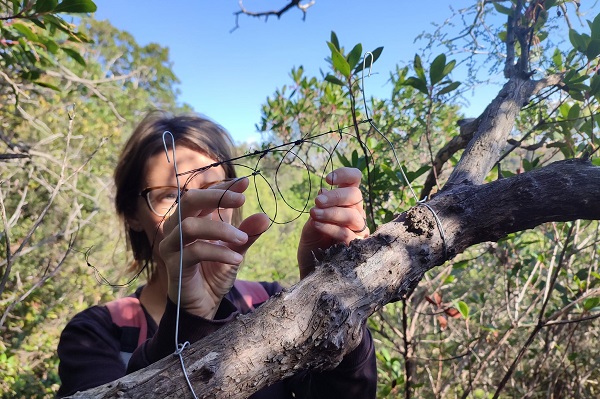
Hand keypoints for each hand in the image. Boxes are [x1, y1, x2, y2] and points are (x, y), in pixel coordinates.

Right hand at [159, 177, 269, 317]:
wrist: (202, 304)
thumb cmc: (215, 272)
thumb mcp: (236, 249)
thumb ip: (248, 233)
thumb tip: (265, 216)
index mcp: (193, 218)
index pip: (205, 194)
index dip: (224, 186)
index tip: (246, 182)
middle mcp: (177, 227)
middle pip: (189, 200)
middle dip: (216, 196)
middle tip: (241, 200)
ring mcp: (172, 245)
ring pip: (190, 225)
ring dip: (220, 229)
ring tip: (243, 239)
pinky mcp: (174, 264)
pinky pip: (195, 251)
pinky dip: (219, 252)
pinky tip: (237, 259)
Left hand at [297, 167, 368, 278]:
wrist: (312, 270)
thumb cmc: (314, 243)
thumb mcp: (314, 221)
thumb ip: (321, 207)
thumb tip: (324, 191)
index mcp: (347, 202)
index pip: (355, 180)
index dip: (345, 174)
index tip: (328, 179)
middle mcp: (356, 214)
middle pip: (356, 196)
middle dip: (335, 196)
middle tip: (317, 201)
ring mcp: (359, 231)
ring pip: (353, 215)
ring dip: (332, 213)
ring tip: (314, 214)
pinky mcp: (357, 248)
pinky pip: (348, 234)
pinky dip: (331, 227)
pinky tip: (317, 225)